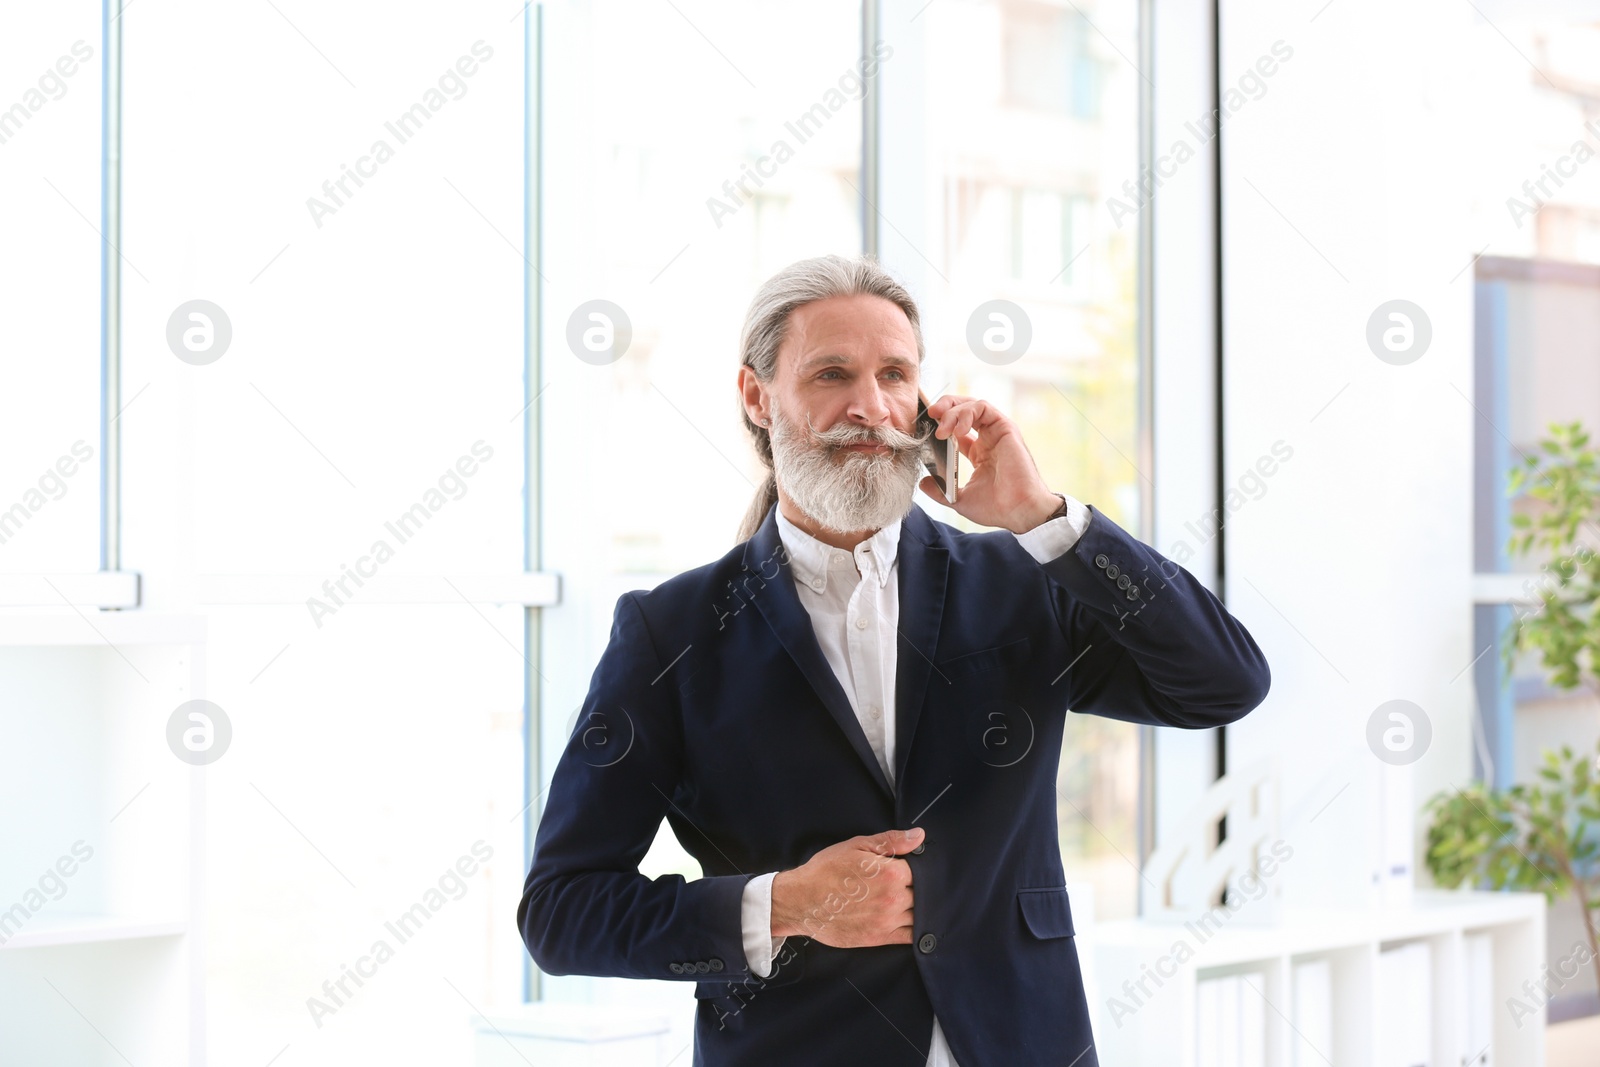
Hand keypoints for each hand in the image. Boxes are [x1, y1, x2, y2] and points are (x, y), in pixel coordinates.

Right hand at [770, 827, 922, 946]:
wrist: (801, 901)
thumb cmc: (826, 870)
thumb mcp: (857, 846)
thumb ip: (891, 841)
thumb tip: (919, 836)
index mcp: (891, 873)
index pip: (921, 871)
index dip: (916, 869)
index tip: (908, 869)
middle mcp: (893, 899)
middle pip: (922, 894)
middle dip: (917, 888)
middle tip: (905, 884)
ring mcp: (887, 921)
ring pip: (919, 915)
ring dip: (917, 908)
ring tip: (906, 901)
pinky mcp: (879, 938)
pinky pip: (910, 936)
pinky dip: (917, 930)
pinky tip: (912, 921)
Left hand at [921, 394, 1061, 533]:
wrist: (1018, 510)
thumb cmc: (996, 508)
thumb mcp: (959, 500)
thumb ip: (940, 491)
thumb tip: (922, 483)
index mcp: (979, 454)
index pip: (957, 429)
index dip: (940, 425)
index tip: (924, 430)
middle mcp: (988, 440)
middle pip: (964, 411)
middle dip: (945, 408)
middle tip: (930, 415)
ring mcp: (996, 433)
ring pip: (972, 406)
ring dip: (952, 412)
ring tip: (941, 430)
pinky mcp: (1005, 428)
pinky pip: (983, 407)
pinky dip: (966, 413)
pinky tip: (957, 431)